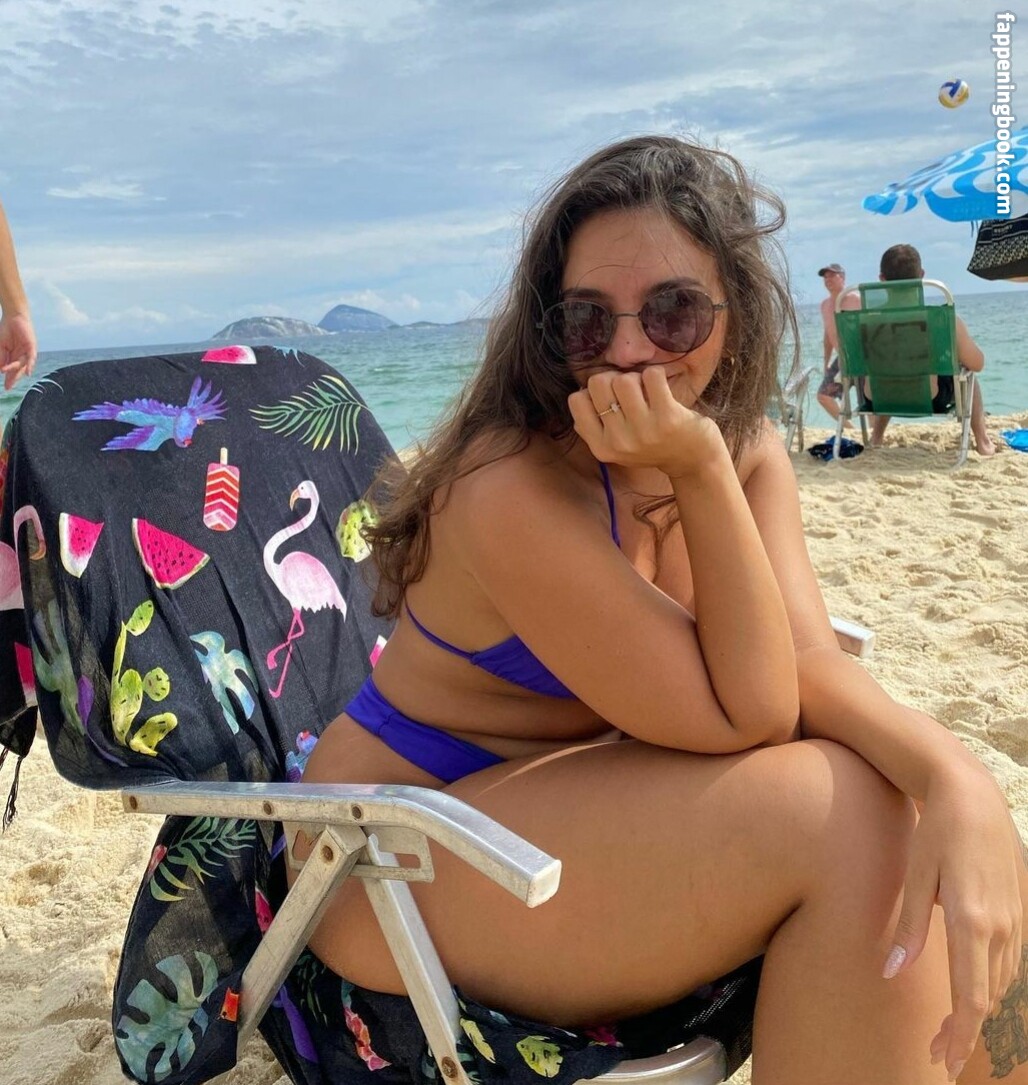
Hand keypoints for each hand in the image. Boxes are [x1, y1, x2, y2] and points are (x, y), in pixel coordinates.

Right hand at [0, 312, 36, 389]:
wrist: (13, 317)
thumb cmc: (6, 330)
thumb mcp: (1, 346)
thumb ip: (1, 358)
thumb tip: (0, 370)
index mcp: (14, 356)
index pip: (12, 370)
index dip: (9, 378)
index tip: (6, 388)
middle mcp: (22, 356)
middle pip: (18, 370)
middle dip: (13, 379)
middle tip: (8, 387)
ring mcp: (27, 352)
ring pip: (22, 364)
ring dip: (14, 369)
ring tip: (6, 373)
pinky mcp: (32, 347)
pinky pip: (31, 358)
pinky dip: (29, 365)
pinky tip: (27, 372)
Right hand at [567, 367, 724, 477]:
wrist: (693, 460)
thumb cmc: (652, 444)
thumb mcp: (616, 446)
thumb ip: (593, 426)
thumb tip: (581, 392)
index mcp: (601, 448)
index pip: (576, 400)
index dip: (592, 391)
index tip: (610, 399)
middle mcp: (619, 442)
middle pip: (598, 382)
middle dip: (614, 379)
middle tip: (631, 392)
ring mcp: (644, 431)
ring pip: (624, 378)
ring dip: (637, 378)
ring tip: (647, 392)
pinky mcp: (668, 418)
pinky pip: (651, 375)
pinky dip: (657, 375)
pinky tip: (662, 390)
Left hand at [886, 765, 1022, 1078]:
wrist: (972, 795)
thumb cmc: (936, 832)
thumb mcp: (916, 875)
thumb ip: (908, 928)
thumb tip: (890, 971)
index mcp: (972, 921)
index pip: (971, 996)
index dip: (960, 1033)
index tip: (943, 1058)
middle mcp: (1001, 926)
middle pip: (988, 997)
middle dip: (965, 1029)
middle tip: (937, 1051)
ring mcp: (1015, 919)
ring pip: (1002, 982)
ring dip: (978, 1010)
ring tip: (950, 1029)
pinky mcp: (1019, 910)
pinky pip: (1010, 961)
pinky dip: (992, 984)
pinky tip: (974, 991)